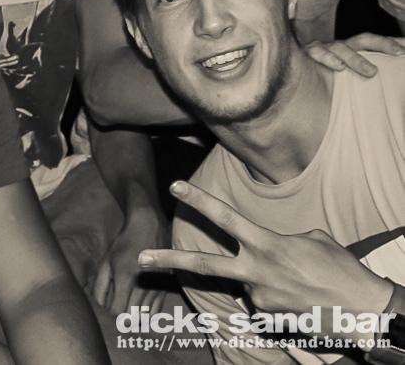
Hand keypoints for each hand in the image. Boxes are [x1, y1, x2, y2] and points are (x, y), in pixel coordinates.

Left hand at [90, 205, 168, 314]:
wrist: (149, 228)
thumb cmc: (123, 245)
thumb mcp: (105, 262)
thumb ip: (99, 286)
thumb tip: (99, 308)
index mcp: (126, 278)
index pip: (117, 312)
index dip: (109, 315)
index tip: (107, 308)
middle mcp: (143, 285)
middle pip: (131, 318)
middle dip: (120, 318)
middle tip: (115, 310)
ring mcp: (157, 288)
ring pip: (144, 317)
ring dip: (133, 318)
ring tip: (125, 310)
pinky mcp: (166, 288)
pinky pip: (156, 312)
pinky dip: (146, 315)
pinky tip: (138, 309)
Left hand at [139, 181, 393, 336]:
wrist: (363, 312)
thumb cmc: (340, 270)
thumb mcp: (312, 239)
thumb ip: (279, 238)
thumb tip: (266, 247)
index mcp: (266, 244)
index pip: (224, 218)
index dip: (198, 200)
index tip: (174, 187)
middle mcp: (255, 271)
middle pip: (202, 265)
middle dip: (168, 261)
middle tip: (139, 257)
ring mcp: (257, 296)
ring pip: (245, 278)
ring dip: (263, 276)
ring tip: (299, 281)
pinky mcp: (264, 315)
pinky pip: (260, 295)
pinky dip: (274, 291)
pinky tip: (298, 295)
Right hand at [303, 34, 404, 77]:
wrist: (288, 85)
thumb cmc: (322, 86)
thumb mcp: (345, 81)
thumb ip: (361, 77)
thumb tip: (378, 77)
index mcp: (350, 50)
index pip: (374, 43)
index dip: (391, 42)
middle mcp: (338, 47)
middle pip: (363, 40)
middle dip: (382, 44)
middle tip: (400, 53)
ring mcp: (321, 49)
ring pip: (340, 48)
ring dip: (357, 59)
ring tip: (372, 72)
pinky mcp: (304, 55)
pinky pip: (316, 53)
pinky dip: (328, 58)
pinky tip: (338, 67)